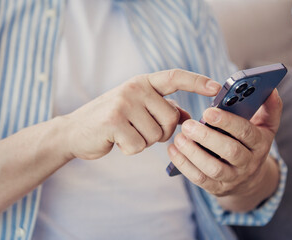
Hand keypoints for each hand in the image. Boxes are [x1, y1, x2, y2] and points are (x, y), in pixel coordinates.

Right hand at [54, 69, 220, 159]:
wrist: (74, 131)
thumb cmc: (110, 121)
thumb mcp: (135, 108)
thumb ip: (160, 108)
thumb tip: (185, 115)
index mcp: (142, 83)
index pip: (175, 77)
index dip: (197, 82)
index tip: (217, 87)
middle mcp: (134, 88)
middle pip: (171, 119)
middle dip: (160, 133)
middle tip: (139, 130)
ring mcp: (124, 103)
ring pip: (156, 135)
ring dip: (143, 142)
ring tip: (124, 133)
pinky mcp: (114, 121)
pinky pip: (139, 145)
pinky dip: (130, 149)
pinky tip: (116, 141)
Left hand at [168, 89, 281, 211]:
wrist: (249, 180)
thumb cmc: (251, 143)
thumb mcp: (265, 126)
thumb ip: (269, 107)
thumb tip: (270, 89)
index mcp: (260, 143)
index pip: (246, 132)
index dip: (227, 122)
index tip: (208, 112)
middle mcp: (248, 163)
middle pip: (230, 151)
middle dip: (207, 137)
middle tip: (188, 125)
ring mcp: (233, 178)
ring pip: (213, 168)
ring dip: (193, 152)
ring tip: (179, 137)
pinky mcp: (217, 188)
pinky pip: (200, 179)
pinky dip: (184, 165)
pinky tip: (173, 150)